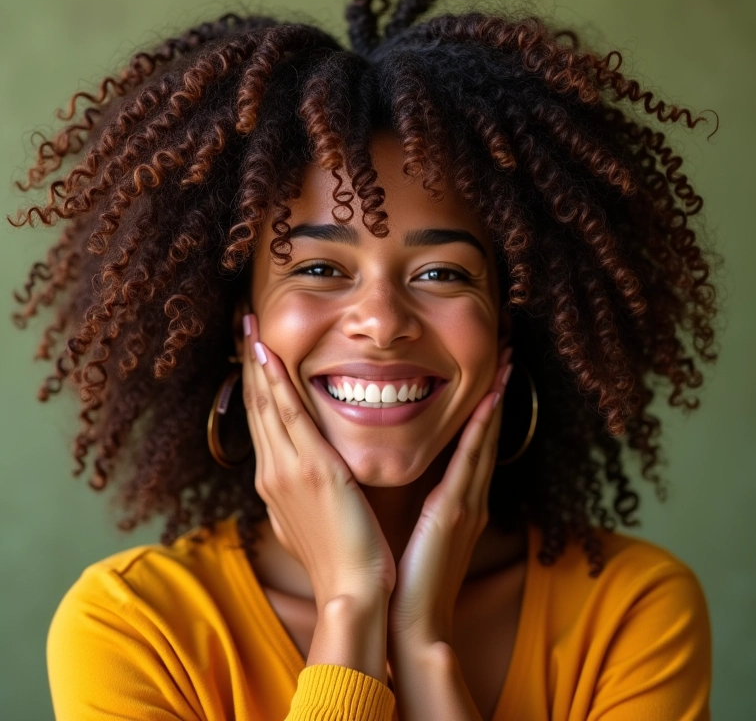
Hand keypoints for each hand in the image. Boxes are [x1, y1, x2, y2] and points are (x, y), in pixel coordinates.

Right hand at [241, 314, 395, 607]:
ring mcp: (286, 469)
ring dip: (259, 363)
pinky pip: (288, 415)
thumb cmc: (341, 557)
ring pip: (266, 404)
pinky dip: (277, 383)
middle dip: (250, 365)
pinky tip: (270, 355)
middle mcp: (271, 472)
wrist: (351, 589)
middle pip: (256, 407)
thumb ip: (303, 493)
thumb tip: (302, 479)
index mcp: (273, 484)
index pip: (262, 424)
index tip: (254, 356)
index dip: (256, 388)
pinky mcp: (310, 468)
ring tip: (250, 327)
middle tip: (244, 327)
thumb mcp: (310, 521)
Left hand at [388, 347, 512, 647]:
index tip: (489, 371)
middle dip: (497, 392)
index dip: (484, 406)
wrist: (408, 625)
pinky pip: (470, 460)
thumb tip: (400, 474)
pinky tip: (488, 400)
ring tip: (505, 361)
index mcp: (457, 501)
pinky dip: (481, 429)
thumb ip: (417, 504)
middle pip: (486, 433)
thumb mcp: (413, 532)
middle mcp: (469, 497)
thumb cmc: (404, 581)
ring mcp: (467, 503)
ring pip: (483, 439)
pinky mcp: (455, 512)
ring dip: (495, 399)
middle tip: (507, 350)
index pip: (473, 443)